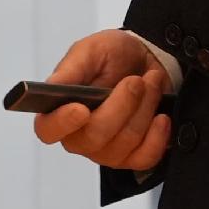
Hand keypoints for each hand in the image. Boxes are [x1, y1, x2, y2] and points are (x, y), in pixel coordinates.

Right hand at [33, 27, 169, 172]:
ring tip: (150, 85)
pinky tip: (161, 116)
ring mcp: (105, 150)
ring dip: (144, 109)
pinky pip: (144, 158)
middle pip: (94, 138)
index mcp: (60, 109)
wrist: (147, 59)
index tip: (82, 109)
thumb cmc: (114, 55)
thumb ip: (70, 69)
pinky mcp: (132, 157)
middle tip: (135, 81)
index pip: (48, 130)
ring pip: (124, 143)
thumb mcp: (90, 50)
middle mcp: (79, 135)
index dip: (62, 124)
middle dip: (122, 105)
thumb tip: (51, 87)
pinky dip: (157, 135)